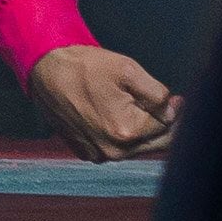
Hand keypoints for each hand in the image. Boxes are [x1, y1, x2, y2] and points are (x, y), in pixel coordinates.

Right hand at [24, 44, 179, 162]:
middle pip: (153, 142)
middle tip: (163, 104)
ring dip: (141, 130)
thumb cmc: (85, 67)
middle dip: (160, 124)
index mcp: (125, 131)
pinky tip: (113, 115)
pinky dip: (120, 136)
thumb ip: (157, 94)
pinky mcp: (85, 152)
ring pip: (135, 147)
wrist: (46, 69)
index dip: (173, 110)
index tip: (175, 98)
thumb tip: (170, 112)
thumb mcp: (128, 70)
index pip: (166, 126)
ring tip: (133, 105)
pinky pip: (114, 148)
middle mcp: (112, 150)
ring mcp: (97, 154)